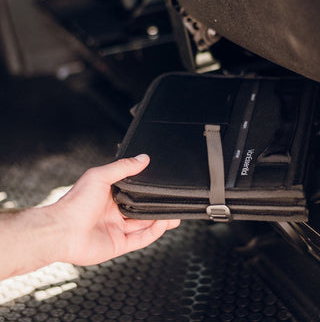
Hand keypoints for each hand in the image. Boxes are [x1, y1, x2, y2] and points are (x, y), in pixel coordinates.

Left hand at [49, 155, 179, 265]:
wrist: (61, 231)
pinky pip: (141, 239)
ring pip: (144, 224)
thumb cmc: (75, 203)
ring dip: (160, 219)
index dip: (148, 190)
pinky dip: (154, 232)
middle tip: (172, 201)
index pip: (133, 191)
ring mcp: (116, 229)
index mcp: (108, 196)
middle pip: (141, 209)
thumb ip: (123, 168)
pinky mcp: (118, 245)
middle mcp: (113, 212)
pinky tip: (164, 223)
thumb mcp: (100, 176)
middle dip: (157, 206)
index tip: (161, 184)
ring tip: (175, 213)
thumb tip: (143, 158)